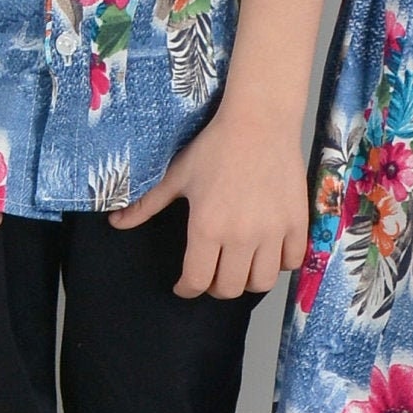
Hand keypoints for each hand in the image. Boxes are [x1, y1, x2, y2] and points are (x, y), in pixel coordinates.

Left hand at [111, 104, 306, 297]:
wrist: (259, 122)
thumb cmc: (215, 147)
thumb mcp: (176, 176)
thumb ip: (146, 204)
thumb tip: (115, 222)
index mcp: (207, 227)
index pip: (196, 281)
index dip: (186, 289)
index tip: (184, 286)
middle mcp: (240, 236)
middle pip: (228, 289)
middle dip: (214, 287)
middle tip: (209, 274)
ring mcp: (272, 232)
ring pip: (261, 283)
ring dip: (246, 281)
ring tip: (238, 266)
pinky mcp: (297, 223)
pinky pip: (291, 262)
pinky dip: (279, 263)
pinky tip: (267, 251)